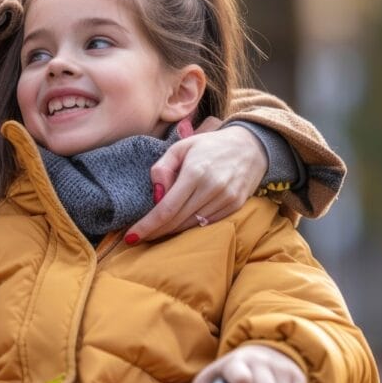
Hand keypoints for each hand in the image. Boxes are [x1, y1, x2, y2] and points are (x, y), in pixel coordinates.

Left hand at [125, 120, 268, 241]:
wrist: (251, 145)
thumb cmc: (209, 145)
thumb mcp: (180, 147)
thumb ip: (162, 169)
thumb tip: (156, 196)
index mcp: (195, 172)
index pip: (166, 209)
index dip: (147, 226)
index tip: (130, 237)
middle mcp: (212, 188)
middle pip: (177, 221)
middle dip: (154, 232)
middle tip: (137, 237)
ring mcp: (226, 199)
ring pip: (191, 226)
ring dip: (171, 231)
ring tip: (156, 230)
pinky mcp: (235, 206)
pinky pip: (207, 224)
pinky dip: (190, 226)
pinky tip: (179, 223)